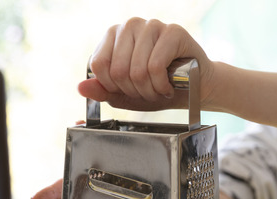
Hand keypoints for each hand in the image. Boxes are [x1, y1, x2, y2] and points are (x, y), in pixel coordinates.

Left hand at [79, 17, 214, 111]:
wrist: (196, 88)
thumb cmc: (160, 87)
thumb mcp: (126, 95)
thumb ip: (103, 91)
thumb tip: (81, 88)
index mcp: (114, 36)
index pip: (99, 65)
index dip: (112, 86)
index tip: (128, 90)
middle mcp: (131, 25)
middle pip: (117, 70)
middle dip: (134, 91)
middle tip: (147, 92)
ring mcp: (152, 26)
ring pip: (137, 70)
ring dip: (149, 90)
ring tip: (159, 90)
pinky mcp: (173, 31)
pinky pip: (155, 67)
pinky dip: (161, 85)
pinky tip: (168, 86)